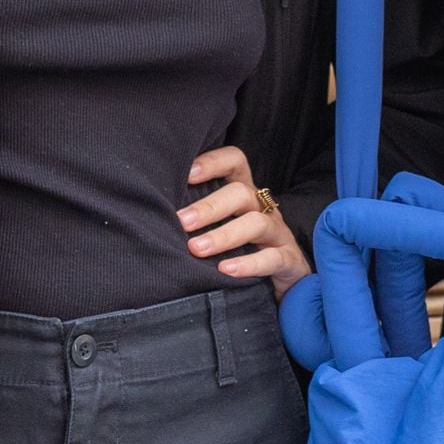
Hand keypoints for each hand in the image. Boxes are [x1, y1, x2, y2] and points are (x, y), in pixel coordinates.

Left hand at [180, 145, 312, 297]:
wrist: (286, 281)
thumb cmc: (242, 249)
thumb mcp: (222, 226)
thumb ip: (197, 217)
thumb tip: (155, 213)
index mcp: (244, 194)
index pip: (235, 162)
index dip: (213, 162)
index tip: (186, 174)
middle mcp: (262, 208)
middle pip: (241, 194)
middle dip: (209, 207)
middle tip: (182, 222)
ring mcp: (278, 233)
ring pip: (256, 223)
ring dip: (224, 235)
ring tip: (196, 249)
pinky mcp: (288, 260)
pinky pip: (272, 258)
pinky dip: (249, 264)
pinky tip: (226, 270)